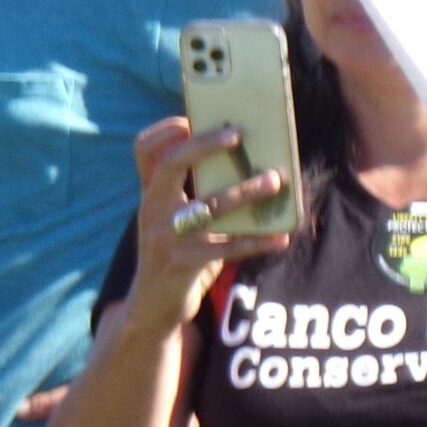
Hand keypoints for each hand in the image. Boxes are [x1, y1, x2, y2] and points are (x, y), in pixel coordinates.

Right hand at [125, 117, 289, 336]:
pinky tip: (283, 237)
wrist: (152, 307)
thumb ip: (196, 191)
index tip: (189, 118)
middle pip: (171, 165)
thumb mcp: (175, 218)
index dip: (163, 131)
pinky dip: (257, 241)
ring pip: (209, 206)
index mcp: (151, 194)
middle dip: (204, 145)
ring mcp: (165, 238)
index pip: (143, 151)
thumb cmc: (177, 250)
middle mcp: (152, 210)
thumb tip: (249, 158)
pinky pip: (227, 248)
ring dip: (245, 191)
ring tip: (275, 179)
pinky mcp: (183, 264)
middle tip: (237, 134)